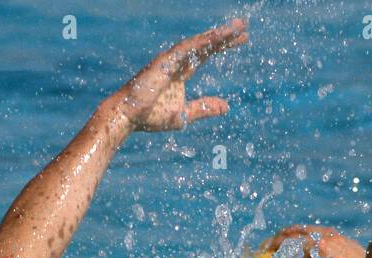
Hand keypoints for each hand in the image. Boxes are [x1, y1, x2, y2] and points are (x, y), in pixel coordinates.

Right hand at [106, 18, 247, 132]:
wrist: (128, 117)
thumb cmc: (151, 117)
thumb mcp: (185, 115)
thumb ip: (204, 108)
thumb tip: (227, 107)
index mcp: (181, 73)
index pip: (205, 55)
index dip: (222, 46)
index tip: (242, 39)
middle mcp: (177, 62)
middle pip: (206, 45)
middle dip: (225, 36)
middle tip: (243, 27)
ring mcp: (171, 59)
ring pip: (199, 43)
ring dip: (218, 35)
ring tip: (237, 27)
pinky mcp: (165, 61)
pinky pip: (188, 48)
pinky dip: (203, 41)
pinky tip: (218, 36)